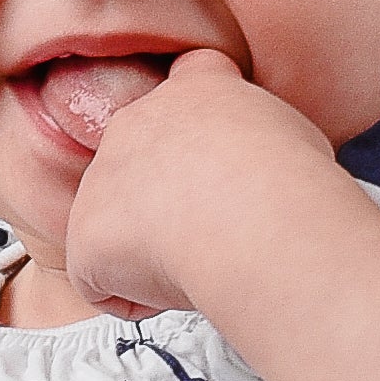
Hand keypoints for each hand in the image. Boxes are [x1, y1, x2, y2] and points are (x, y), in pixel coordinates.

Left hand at [55, 49, 343, 316]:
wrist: (255, 217)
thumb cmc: (293, 184)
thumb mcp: (296, 137)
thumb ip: (263, 142)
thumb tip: (262, 173)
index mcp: (196, 89)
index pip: (186, 83)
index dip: (195, 126)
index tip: (217, 158)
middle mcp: (136, 122)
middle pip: (138, 162)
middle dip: (166, 200)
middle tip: (220, 231)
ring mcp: (99, 178)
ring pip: (117, 228)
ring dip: (152, 252)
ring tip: (206, 259)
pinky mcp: (83, 236)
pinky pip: (101, 281)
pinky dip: (137, 297)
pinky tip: (179, 288)